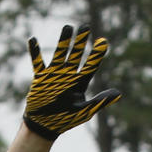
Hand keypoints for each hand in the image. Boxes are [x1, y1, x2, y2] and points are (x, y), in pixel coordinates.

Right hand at [23, 24, 121, 140]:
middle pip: (76, 55)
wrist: (45, 126)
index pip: (90, 66)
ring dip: (64, 41)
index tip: (103, 42)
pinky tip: (32, 39)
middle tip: (86, 26)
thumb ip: (100, 101)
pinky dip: (35, 52)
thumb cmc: (66, 120)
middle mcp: (68, 76)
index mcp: (80, 83)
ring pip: (59, 54)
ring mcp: (54, 75)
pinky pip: (37, 63)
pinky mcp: (40, 78)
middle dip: (81, 41)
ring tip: (68, 27)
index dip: (96, 55)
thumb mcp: (85, 112)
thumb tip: (119, 93)